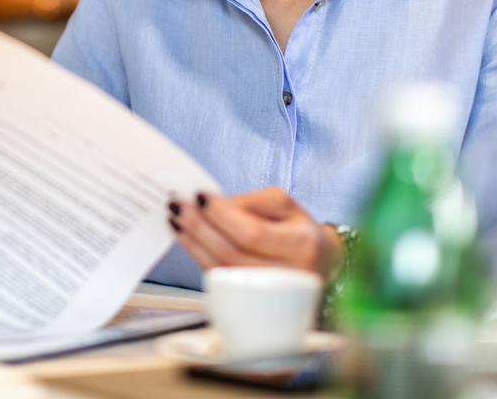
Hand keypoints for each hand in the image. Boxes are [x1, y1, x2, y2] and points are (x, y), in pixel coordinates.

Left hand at [168, 187, 342, 279]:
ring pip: (221, 268)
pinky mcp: (252, 298)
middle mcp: (287, 275)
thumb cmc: (299, 231)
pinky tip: (186, 236)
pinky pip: (218, 275)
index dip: (222, 215)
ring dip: (192, 240)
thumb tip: (216, 205)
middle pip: (231, 253)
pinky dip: (197, 254)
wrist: (320, 264)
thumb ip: (252, 201)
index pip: (253, 234)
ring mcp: (268, 294)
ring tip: (176, 219)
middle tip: (177, 206)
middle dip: (199, 226)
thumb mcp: (286, 205)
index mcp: (301, 246)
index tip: (200, 196)